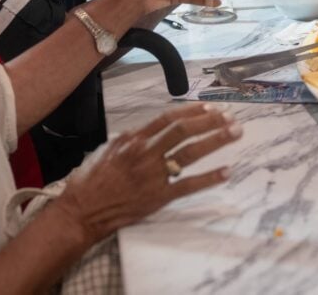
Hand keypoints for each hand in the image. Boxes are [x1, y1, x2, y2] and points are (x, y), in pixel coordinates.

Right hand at [56, 103, 241, 242]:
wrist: (82, 209)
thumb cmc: (92, 179)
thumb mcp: (109, 148)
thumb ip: (132, 137)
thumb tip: (151, 129)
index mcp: (134, 139)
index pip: (169, 118)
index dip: (192, 111)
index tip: (210, 107)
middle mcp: (145, 153)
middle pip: (184, 131)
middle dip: (211, 122)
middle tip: (231, 118)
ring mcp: (153, 175)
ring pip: (190, 153)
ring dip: (215, 141)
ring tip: (235, 133)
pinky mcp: (158, 197)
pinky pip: (189, 185)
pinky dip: (209, 178)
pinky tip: (226, 171)